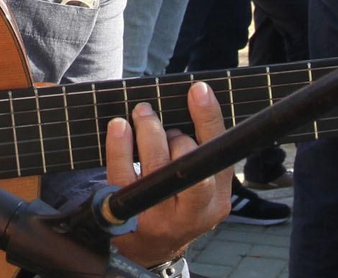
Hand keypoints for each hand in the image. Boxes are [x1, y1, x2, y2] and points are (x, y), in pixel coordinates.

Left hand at [107, 85, 230, 265]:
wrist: (151, 248)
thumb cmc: (176, 201)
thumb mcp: (200, 184)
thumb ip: (198, 150)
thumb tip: (187, 99)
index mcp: (218, 198)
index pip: (218, 155)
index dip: (209, 119)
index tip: (197, 89)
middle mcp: (194, 212)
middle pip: (189, 164)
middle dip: (173, 133)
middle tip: (154, 116)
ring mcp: (161, 218)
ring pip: (157, 169)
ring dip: (148, 132)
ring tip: (141, 114)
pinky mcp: (130, 218)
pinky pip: (123, 177)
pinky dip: (119, 146)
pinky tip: (118, 128)